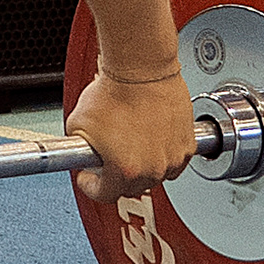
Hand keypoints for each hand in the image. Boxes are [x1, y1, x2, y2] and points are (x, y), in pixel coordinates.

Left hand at [65, 66, 198, 203]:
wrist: (141, 68)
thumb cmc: (113, 91)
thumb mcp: (76, 125)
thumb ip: (77, 150)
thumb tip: (81, 156)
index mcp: (123, 170)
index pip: (104, 195)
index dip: (91, 185)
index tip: (89, 177)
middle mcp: (151, 169)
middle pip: (131, 187)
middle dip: (115, 174)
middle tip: (108, 156)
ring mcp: (171, 158)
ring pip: (154, 175)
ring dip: (141, 165)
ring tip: (130, 143)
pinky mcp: (186, 144)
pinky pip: (173, 160)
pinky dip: (162, 154)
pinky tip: (150, 137)